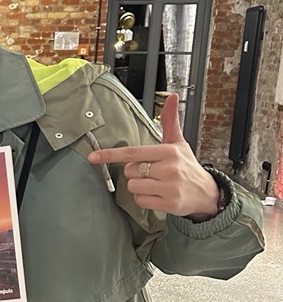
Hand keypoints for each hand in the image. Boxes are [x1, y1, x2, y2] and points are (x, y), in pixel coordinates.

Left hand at [87, 93, 220, 218]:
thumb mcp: (179, 142)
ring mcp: (170, 187)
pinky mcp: (169, 204)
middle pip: (130, 171)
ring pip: (133, 186)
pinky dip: (144, 199)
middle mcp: (169, 169)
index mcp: (168, 152)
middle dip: (135, 172)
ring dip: (139, 186)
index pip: (133, 152)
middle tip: (151, 172)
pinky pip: (141, 201)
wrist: (207, 193)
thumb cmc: (187, 166)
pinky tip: (157, 195)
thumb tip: (171, 97)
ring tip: (155, 184)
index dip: (111, 154)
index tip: (93, 156)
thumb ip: (170, 121)